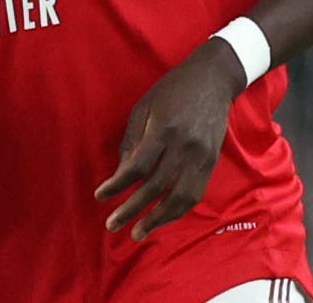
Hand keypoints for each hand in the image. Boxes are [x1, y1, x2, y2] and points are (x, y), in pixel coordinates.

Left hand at [94, 39, 244, 240]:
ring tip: (139, 232)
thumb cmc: (172, 90)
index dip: (117, 185)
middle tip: (113, 225)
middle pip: (155, 187)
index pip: (137, 167)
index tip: (100, 196)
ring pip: (179, 198)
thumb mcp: (144, 107)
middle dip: (132, 210)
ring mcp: (201, 156)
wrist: (212, 80)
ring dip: (158, 219)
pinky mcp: (212, 162)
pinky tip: (163, 218)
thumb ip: (133, 142)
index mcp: (162, 129)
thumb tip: (122, 174)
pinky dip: (178, 209)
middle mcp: (183, 146)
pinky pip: (195, 193)